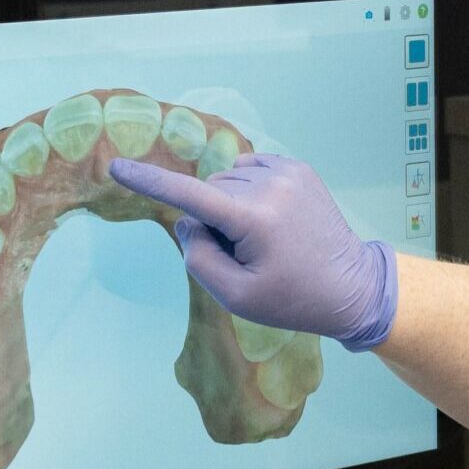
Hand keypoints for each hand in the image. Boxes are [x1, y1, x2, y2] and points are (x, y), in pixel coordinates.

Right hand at [108, 153, 397, 350]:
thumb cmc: (293, 300)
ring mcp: (287, 171)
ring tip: (264, 241)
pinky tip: (270, 221)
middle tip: (245, 256)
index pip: (188, 196)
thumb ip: (199, 259)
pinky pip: (250, 172)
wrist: (351, 288)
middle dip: (213, 220)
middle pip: (208, 192)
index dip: (149, 182)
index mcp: (254, 219)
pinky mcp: (297, 167)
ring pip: (228, 180)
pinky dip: (248, 193)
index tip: (117, 167)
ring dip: (230, 206)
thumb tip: (188, 221)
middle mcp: (270, 185)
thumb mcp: (237, 296)